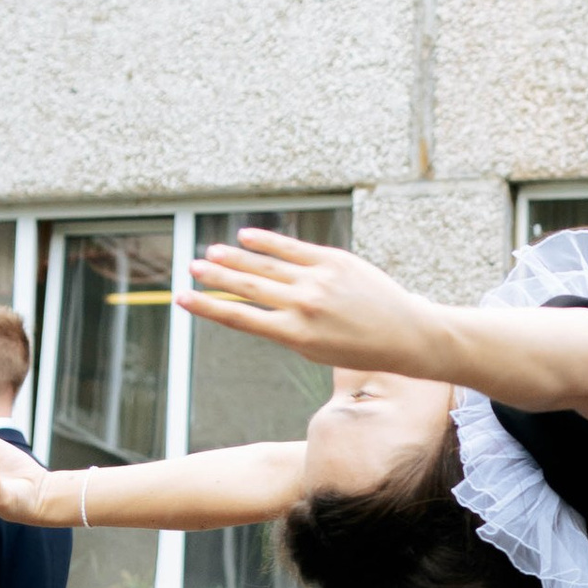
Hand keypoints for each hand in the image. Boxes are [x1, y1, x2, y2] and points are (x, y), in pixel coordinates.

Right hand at [183, 230, 454, 378]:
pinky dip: (267, 241)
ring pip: (266, 264)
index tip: (182, 298)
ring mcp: (319, 280)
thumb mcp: (315, 349)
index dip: (208, 307)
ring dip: (234, 258)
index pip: (240, 318)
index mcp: (295, 335)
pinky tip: (245, 237)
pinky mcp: (334, 260)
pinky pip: (292, 248)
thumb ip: (284, 326)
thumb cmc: (357, 347)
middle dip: (216, 277)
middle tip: (190, 268)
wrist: (404, 334)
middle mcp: (304, 306)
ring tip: (210, 253)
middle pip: (248, 287)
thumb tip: (254, 300)